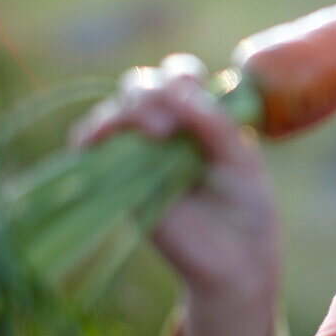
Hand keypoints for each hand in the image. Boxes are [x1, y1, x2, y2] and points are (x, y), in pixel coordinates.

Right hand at [69, 54, 281, 335]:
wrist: (236, 261)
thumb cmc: (247, 207)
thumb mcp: (241, 160)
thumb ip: (215, 125)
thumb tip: (177, 93)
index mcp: (202, 114)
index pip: (180, 75)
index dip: (180, 75)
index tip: (193, 96)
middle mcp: (169, 127)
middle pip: (142, 86)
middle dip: (149, 94)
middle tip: (168, 129)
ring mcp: (142, 151)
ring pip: (116, 111)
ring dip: (126, 112)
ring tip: (153, 134)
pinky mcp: (120, 179)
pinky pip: (91, 147)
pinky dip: (89, 136)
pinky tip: (95, 140)